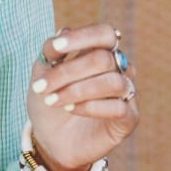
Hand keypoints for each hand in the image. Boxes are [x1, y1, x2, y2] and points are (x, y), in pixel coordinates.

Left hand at [27, 23, 138, 170]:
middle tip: (41, 88)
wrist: (50, 140)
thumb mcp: (41, 75)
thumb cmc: (48, 101)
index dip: (81, 37)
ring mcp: (127, 93)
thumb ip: (51, 52)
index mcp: (102, 52)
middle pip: (103, 59)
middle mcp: (120, 69)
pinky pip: (118, 107)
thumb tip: (64, 31)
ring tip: (52, 100)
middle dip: (67, 73)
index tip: (54, 48)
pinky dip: (90, 107)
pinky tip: (71, 110)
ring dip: (76, 91)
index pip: (104, 33)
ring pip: (112, 82)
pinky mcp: (129, 118)